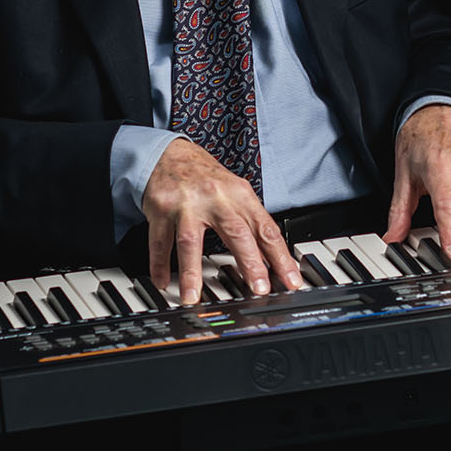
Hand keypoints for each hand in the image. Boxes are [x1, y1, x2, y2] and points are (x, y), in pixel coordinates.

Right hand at [141, 139, 303, 304]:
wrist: (170, 153)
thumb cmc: (206, 178)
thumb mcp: (235, 192)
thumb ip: (251, 222)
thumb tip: (272, 259)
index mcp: (239, 195)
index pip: (266, 229)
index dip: (280, 257)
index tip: (290, 280)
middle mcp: (215, 198)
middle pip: (236, 233)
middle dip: (250, 263)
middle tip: (258, 289)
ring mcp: (186, 204)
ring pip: (190, 241)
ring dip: (191, 272)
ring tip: (192, 297)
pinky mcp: (161, 209)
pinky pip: (160, 241)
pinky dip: (159, 264)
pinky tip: (163, 282)